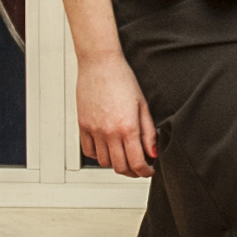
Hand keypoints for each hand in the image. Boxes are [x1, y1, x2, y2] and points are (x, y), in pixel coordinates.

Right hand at [78, 53, 157, 176]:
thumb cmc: (122, 79)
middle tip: (139, 168)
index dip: (145, 172)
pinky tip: (108, 149)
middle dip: (133, 172)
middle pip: (120, 167)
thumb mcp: (143, 105)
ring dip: (116, 165)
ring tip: (124, 157)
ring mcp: (94, 130)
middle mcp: (109, 132)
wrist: (100, 64)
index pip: (137, 162)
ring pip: (104, 162)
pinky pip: (89, 151)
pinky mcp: (83, 126)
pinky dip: (99, 155)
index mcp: (127, 127)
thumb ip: (148, 132)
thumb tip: (153, 152)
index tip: (149, 170)